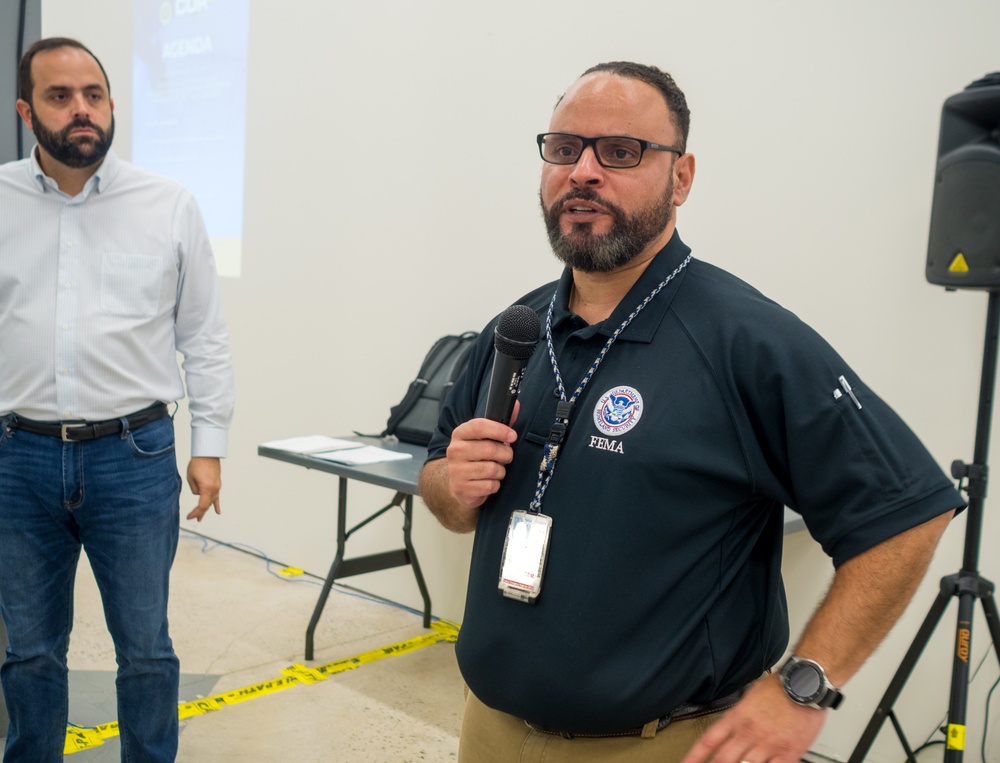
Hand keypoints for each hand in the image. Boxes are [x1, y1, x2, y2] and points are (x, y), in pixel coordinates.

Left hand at [186, 456, 221, 520]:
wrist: (207, 454)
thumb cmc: (198, 463)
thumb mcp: (190, 478)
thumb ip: (194, 489)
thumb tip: (198, 494)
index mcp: (207, 488)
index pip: (201, 506)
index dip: (195, 513)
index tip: (189, 517)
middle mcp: (214, 489)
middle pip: (207, 505)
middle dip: (200, 513)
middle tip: (194, 519)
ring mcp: (217, 487)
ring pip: (211, 502)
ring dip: (206, 509)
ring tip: (201, 518)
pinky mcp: (217, 484)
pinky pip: (217, 497)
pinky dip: (217, 505)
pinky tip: (218, 511)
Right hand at [445, 402, 519, 508]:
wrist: (458, 483)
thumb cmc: (476, 457)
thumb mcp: (485, 438)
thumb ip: (501, 423)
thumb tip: (516, 405)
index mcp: (460, 434)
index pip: (479, 426)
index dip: (499, 430)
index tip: (513, 435)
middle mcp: (455, 450)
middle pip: (490, 449)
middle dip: (506, 454)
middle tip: (506, 456)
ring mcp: (456, 470)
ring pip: (492, 469)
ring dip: (501, 471)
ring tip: (495, 470)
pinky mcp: (462, 488)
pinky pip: (490, 486)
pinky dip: (495, 485)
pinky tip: (488, 482)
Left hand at [680, 675, 825, 762]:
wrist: (805, 685)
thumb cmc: (780, 687)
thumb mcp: (750, 696)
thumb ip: (738, 715)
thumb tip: (730, 728)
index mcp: (737, 717)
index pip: (709, 740)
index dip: (695, 756)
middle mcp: (749, 733)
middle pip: (723, 759)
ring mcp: (768, 745)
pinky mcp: (788, 753)